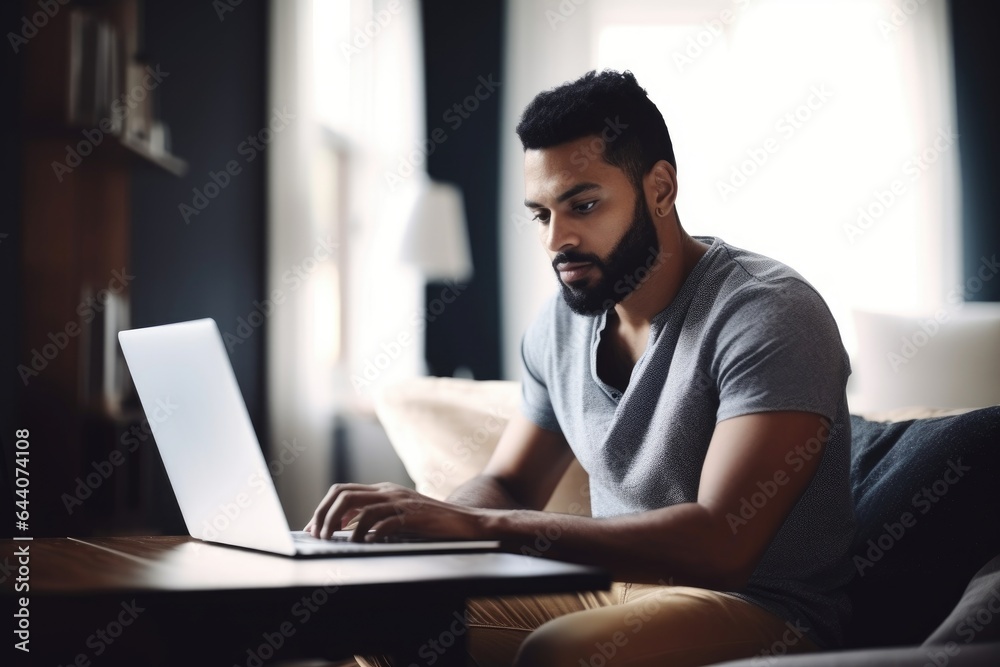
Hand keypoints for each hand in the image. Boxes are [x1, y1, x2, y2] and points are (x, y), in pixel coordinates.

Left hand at [303, 482, 488, 541]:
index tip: (313, 527)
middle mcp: (388, 491)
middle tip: (318, 536)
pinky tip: (363, 543)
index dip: (323, 508)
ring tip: (334, 541)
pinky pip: (384, 520)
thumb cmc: (430, 523)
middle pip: (344, 494)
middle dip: (325, 515)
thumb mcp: (397, 514)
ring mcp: (400, 502)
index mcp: (382, 490)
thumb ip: (374, 515)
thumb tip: (344, 526)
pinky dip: (368, 532)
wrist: (463, 522)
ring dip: (340, 525)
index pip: (343, 490)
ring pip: (360, 506)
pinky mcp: (412, 515)